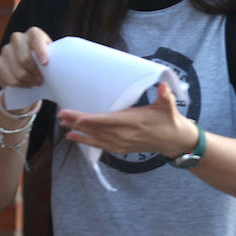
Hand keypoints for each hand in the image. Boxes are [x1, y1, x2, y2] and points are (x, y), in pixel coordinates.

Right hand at [0, 28, 51, 105]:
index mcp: (34, 33)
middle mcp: (17, 38)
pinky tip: (26, 85)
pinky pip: (7, 78)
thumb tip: (68, 66)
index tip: (45, 63)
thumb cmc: (48, 61)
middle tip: (41, 80)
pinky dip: (18, 85)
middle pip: (25, 59)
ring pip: (17, 71)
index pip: (36, 39)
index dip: (40, 51)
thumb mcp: (54, 56)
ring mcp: (6, 49)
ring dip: (28, 81)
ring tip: (36, 83)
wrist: (32, 67)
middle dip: (35, 73)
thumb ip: (56, 57)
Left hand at [59, 80, 194, 157]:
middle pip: (97, 129)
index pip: (108, 121)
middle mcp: (125, 134)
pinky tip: (73, 137)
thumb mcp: (168, 106)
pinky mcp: (120, 148)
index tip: (75, 116)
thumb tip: (163, 86)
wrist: (173, 141)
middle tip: (62, 115)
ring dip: (78, 132)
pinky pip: (99, 145)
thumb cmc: (169, 120)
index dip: (91, 120)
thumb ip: (165, 96)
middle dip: (78, 123)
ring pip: (95, 138)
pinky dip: (86, 141)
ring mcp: (121, 143)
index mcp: (134, 122)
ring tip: (63, 124)